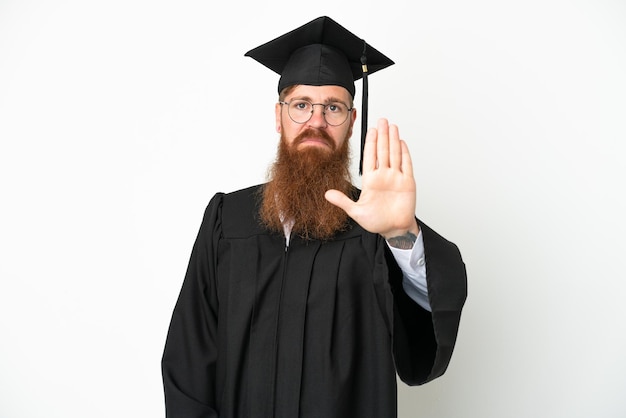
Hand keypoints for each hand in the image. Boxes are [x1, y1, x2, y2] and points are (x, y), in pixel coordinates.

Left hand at [325, 118, 419, 239]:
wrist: (394, 230)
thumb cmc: (376, 222)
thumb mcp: (355, 212)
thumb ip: (342, 201)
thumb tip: (327, 194)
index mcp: (370, 181)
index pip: (370, 157)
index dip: (371, 143)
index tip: (370, 130)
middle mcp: (383, 176)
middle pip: (383, 151)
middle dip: (382, 136)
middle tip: (381, 121)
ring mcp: (396, 178)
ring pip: (394, 154)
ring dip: (393, 140)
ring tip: (392, 126)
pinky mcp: (407, 183)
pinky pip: (407, 165)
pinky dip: (405, 153)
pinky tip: (402, 143)